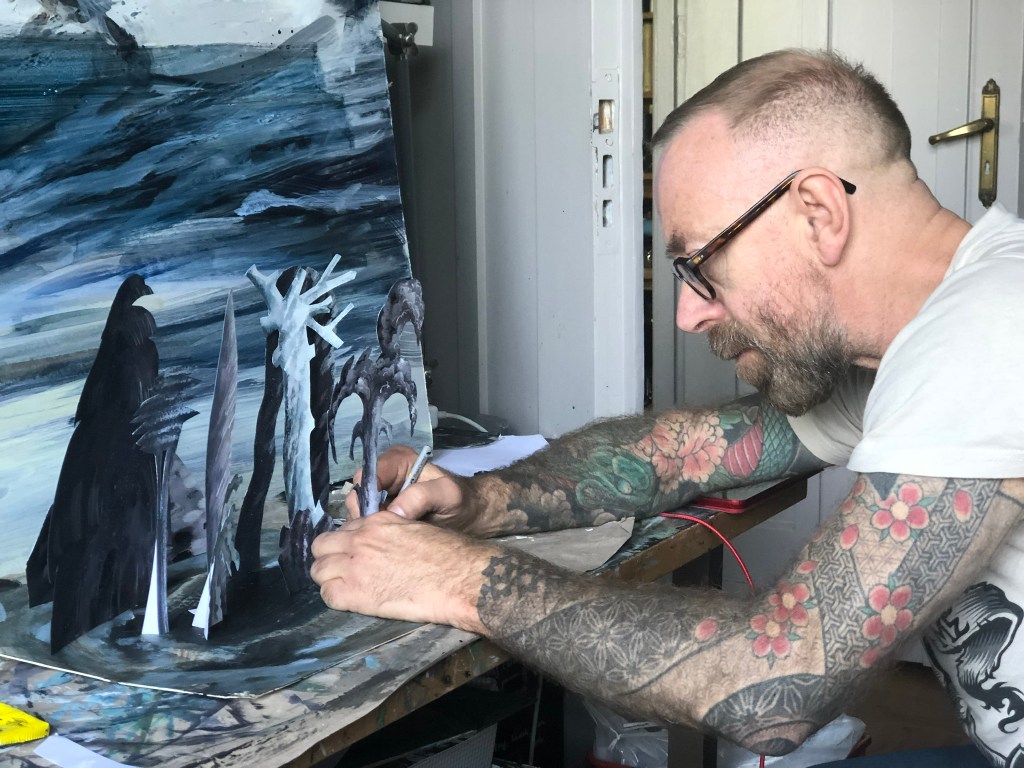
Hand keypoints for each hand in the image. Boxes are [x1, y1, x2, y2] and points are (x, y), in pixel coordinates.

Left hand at [310, 511, 498, 631]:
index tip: (354, 555)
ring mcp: (354, 566)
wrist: (457, 577)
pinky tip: (352, 601)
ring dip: (329, 578)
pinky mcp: (355, 594)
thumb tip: (383, 543)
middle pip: (321, 546)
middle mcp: (359, 539)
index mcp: (376, 521)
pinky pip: (327, 595)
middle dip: (329, 557)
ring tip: (346, 588)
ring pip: (318, 570)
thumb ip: (391, 532)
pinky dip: (335, 598)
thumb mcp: (416, 529)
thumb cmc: (447, 554)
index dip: (347, 543)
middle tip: (344, 571)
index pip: (343, 529)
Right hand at [346, 445, 486, 533]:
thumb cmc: (461, 501)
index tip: (381, 519)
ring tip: (387, 540)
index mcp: (398, 461)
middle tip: (384, 534)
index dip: (368, 498)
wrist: (470, 517)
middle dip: (366, 516)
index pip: (367, 475)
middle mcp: (384, 475)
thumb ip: (421, 497)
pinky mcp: (380, 514)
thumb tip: (392, 513)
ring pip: (358, 513)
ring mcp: (380, 496)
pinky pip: (365, 524)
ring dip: (368, 528)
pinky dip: (372, 535)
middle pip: (357, 495)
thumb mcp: (448, 494)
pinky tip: (386, 544)